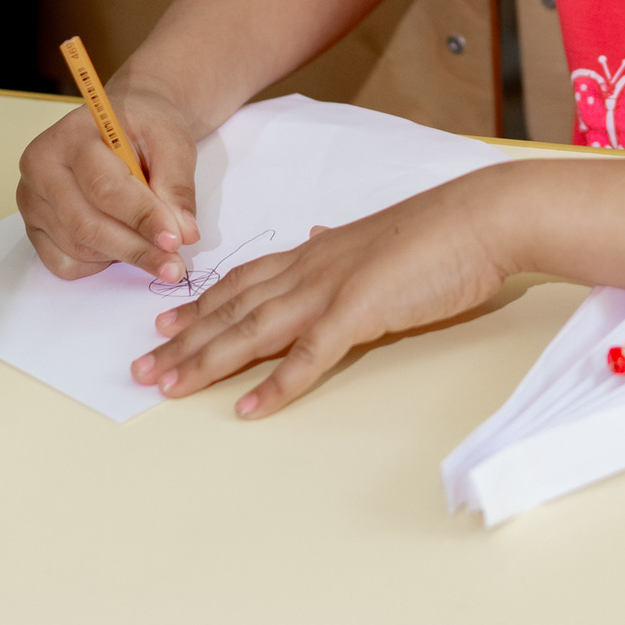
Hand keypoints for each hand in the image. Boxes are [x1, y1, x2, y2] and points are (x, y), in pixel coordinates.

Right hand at [15, 82, 201, 279]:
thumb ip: (177, 185)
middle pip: (86, 224)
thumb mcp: (171, 140)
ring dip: (122, 256)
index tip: (174, 240)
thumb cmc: (142, 128)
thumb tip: (183, 233)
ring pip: (78, 248)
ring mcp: (32, 200)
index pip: (104, 187)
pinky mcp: (33, 227)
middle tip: (174, 265)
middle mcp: (41, 168)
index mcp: (72, 136)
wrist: (119, 125)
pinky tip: (119, 245)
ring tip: (152, 245)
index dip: (141, 217)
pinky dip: (98, 264)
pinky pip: (64, 263)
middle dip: (135, 249)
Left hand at [134, 169, 514, 415]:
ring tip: (168, 387)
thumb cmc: (443, 230)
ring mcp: (332, 289)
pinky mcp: (360, 312)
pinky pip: (308, 356)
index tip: (165, 323)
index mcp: (318, 251)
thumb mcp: (381, 235)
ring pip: (253, 330)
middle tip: (142, 368)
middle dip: (184, 339)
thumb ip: (343, 244)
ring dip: (206, 361)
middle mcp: (312, 267)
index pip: (245, 279)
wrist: (483, 217)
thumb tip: (316, 238)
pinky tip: (248, 408)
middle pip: (233, 307)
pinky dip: (276, 384)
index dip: (201, 303)